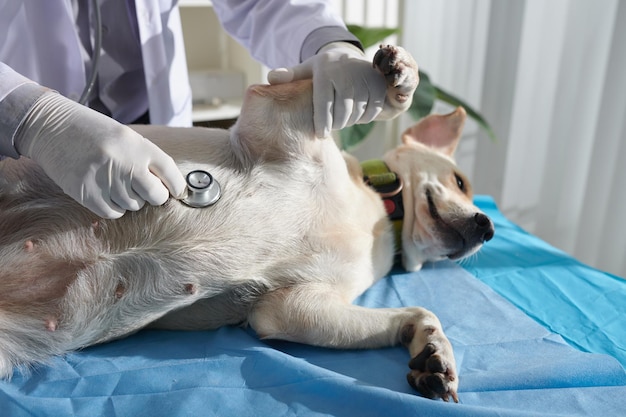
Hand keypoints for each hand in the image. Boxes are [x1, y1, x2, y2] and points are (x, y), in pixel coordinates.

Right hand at [15, 92, 185, 218]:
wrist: (52, 127)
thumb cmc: (93, 132)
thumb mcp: (126, 137)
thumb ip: (146, 159)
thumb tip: (168, 187)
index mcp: (138, 145)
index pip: (170, 172)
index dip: (178, 186)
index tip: (179, 193)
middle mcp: (125, 163)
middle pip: (156, 196)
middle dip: (154, 197)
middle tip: (145, 191)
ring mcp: (106, 179)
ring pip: (133, 206)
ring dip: (129, 200)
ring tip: (115, 182)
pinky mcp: (87, 193)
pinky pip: (113, 212)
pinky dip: (113, 207)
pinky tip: (105, 192)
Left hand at [267, 42, 387, 137]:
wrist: (349, 55)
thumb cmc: (322, 70)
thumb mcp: (305, 70)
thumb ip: (289, 76)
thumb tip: (270, 79)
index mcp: (325, 71)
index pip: (323, 105)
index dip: (322, 124)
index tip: (320, 135)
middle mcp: (347, 74)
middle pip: (342, 114)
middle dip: (336, 124)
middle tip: (332, 125)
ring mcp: (365, 80)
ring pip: (357, 115)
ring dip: (350, 121)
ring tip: (343, 116)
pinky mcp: (379, 86)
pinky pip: (372, 113)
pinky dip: (364, 117)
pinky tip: (357, 111)